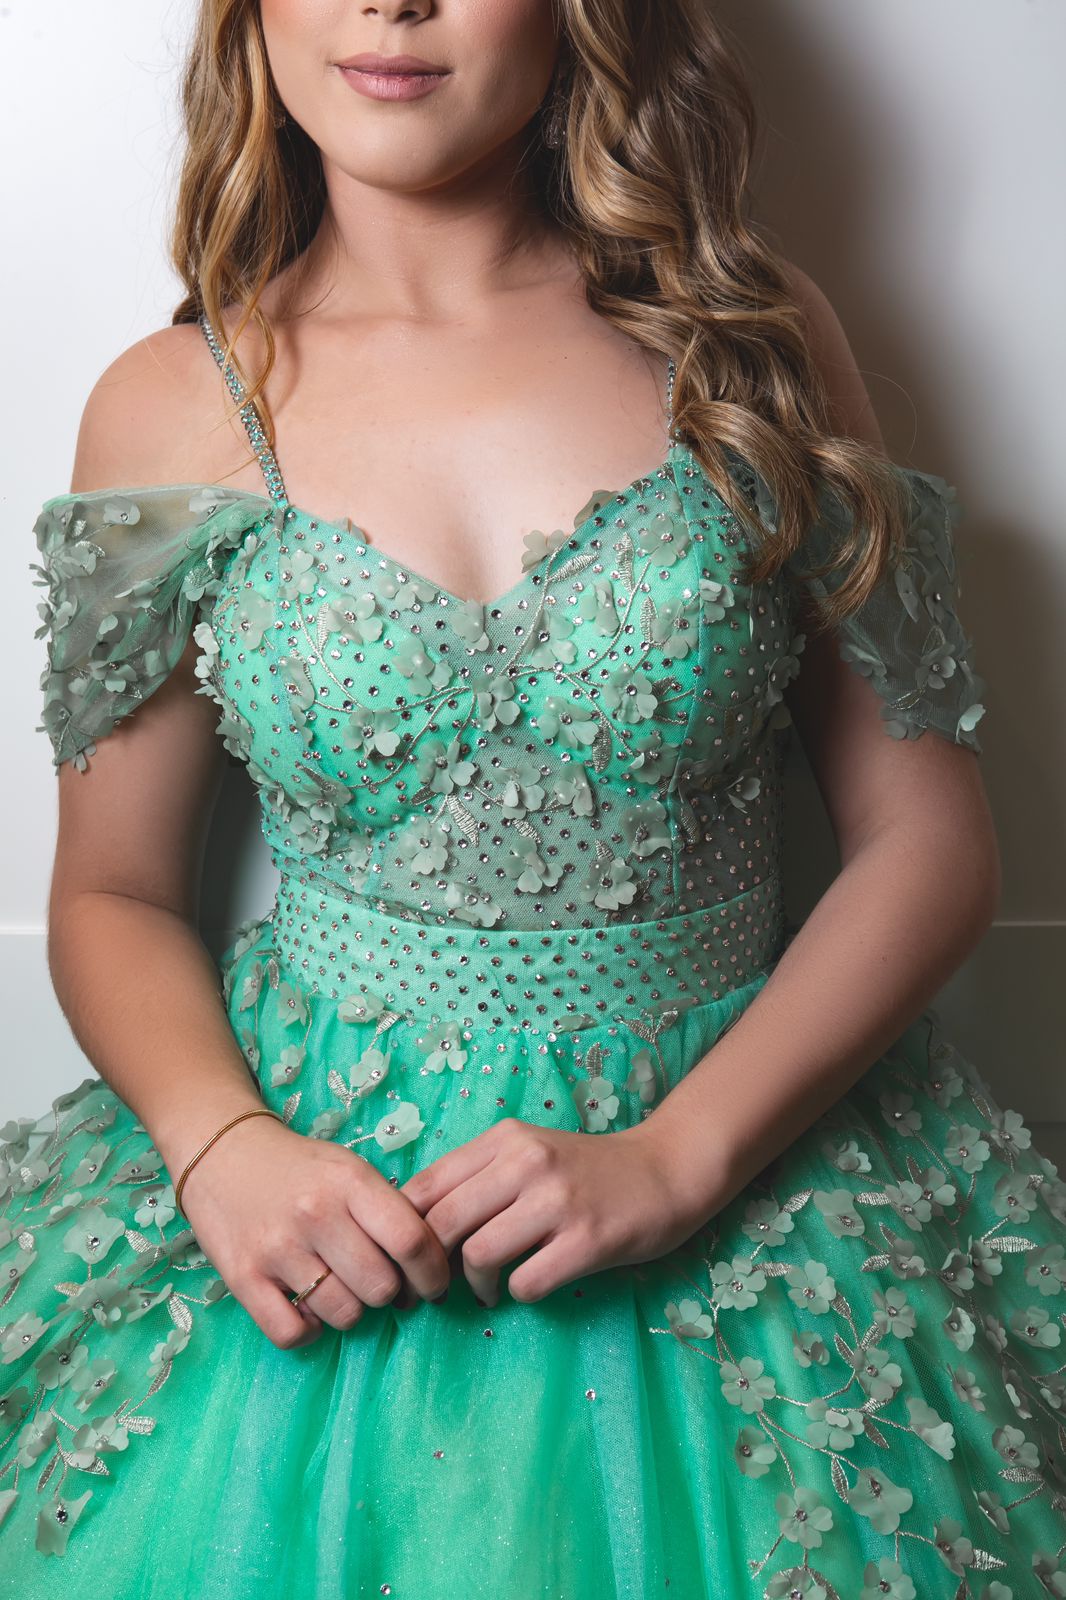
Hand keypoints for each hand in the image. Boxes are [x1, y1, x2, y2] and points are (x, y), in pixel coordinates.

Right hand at [177, 1115, 451, 1347]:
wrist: (223, 1153)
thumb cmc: (300, 1168)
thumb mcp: (350, 1170)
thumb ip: (388, 1211)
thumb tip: (428, 1269)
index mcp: (350, 1182)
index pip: (411, 1241)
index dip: (433, 1273)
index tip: (433, 1285)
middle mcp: (315, 1213)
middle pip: (381, 1287)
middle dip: (388, 1292)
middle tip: (376, 1280)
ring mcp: (276, 1248)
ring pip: (343, 1315)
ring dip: (349, 1309)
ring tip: (337, 1285)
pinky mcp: (242, 1278)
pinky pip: (293, 1334)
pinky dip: (308, 1330)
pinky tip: (307, 1306)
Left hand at [398, 1116, 710, 1306]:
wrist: (663, 1172)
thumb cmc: (585, 1170)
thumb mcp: (527, 1153)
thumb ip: (476, 1177)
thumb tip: (413, 1224)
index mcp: (505, 1138)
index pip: (426, 1185)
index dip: (407, 1228)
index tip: (413, 1255)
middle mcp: (528, 1163)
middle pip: (444, 1223)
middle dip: (432, 1265)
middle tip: (439, 1285)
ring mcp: (558, 1202)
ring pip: (479, 1255)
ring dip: (475, 1284)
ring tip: (487, 1289)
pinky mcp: (588, 1241)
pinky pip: (526, 1283)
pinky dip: (518, 1293)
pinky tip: (530, 1283)